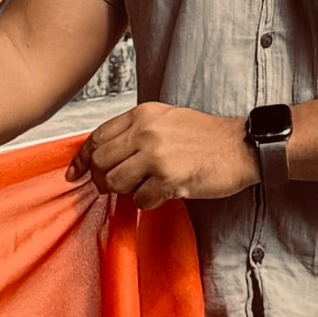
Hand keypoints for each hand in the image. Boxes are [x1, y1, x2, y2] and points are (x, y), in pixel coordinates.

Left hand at [77, 102, 256, 209]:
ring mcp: (156, 156)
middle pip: (101, 162)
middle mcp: (146, 132)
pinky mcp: (169, 179)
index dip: (82, 159)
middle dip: (101, 179)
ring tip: (142, 188)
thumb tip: (105, 154)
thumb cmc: (206, 136)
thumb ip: (135, 132)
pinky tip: (160, 193)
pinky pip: (140, 199)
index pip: (97, 137)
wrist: (242, 147)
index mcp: (143, 115)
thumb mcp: (166, 119)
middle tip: (110, 187)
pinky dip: (146, 201)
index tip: (75, 173)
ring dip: (124, 191)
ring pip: (116, 182)